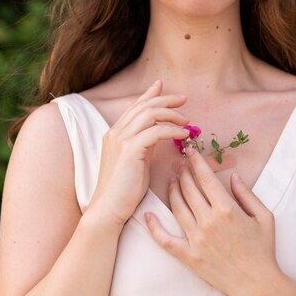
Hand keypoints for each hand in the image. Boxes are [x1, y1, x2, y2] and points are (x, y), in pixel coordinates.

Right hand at [89, 80, 189, 227]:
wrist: (108, 209)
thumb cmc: (124, 191)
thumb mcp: (135, 161)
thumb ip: (143, 144)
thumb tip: (158, 132)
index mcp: (115, 134)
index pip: (135, 106)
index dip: (149, 94)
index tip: (162, 86)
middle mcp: (116, 132)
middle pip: (144, 106)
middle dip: (166, 99)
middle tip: (184, 99)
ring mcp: (121, 140)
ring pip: (150, 114)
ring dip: (172, 114)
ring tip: (187, 121)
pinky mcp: (130, 150)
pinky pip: (156, 131)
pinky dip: (172, 130)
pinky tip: (183, 134)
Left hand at [145, 148, 278, 295]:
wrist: (257, 284)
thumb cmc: (263, 249)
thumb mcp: (264, 217)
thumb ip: (247, 194)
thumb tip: (233, 176)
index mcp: (227, 210)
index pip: (206, 179)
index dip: (196, 162)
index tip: (190, 152)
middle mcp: (208, 222)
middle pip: (189, 189)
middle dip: (184, 172)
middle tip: (181, 164)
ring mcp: (196, 240)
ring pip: (177, 208)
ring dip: (172, 191)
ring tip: (172, 180)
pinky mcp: (188, 256)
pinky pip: (165, 240)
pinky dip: (154, 227)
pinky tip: (148, 215)